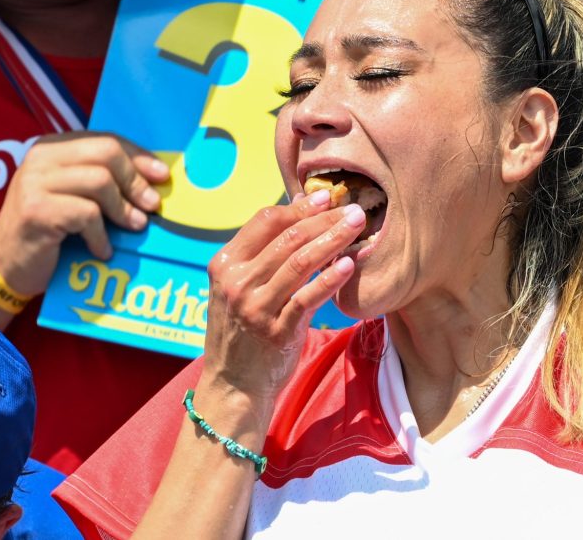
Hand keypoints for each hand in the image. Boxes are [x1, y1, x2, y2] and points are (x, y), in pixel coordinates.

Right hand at [0, 132, 169, 295]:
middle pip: (106, 152)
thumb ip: (102, 180)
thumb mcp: (74, 196)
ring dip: (124, 209)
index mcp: (53, 147)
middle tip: (152, 205)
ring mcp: (35, 182)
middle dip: (135, 180)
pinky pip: (86, 214)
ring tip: (135, 227)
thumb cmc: (49, 231)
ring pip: (100, 181)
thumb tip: (155, 179)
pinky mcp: (36, 210)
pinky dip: (101, 235)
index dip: (138, 156)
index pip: (105, 139)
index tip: (162, 175)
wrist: (7, 266)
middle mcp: (41, 157)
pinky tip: (102, 250)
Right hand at [201, 190, 365, 404]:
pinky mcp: (276, 331)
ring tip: (357, 227)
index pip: (265, 220)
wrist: (233, 385)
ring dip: (333, 239)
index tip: (325, 198)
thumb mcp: (240, 287)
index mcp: (225, 264)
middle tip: (353, 208)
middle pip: (288, 237)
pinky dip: (330, 279)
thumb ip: (263, 252)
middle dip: (324, 218)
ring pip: (300, 261)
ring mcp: (255, 307)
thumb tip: (303, 206)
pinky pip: (308, 297)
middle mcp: (236, 282)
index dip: (299, 206)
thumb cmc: (243, 331)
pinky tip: (349, 265)